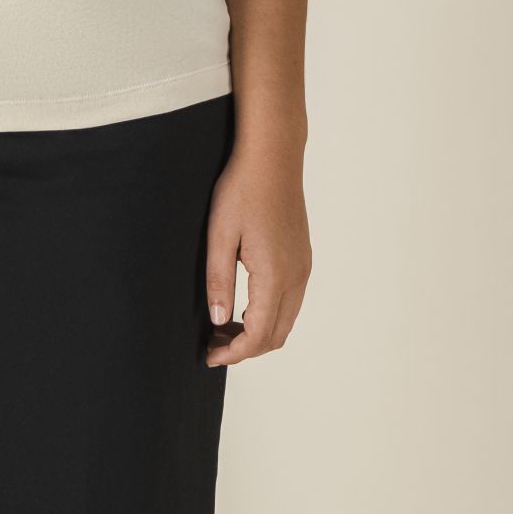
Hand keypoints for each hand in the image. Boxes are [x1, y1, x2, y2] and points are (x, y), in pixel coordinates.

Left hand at [204, 145, 311, 366]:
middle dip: (245, 348)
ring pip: (285, 320)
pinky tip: (243, 303)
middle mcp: (296, 276)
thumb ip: (218, 280)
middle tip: (212, 344)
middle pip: (276, 335)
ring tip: (223, 326)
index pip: (258, 334)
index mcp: (275, 275)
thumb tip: (219, 321)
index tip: (209, 356)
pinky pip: (290, 301)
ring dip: (258, 332)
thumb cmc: (242, 189)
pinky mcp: (303, 257)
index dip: (233, 353)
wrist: (273, 156)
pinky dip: (269, 314)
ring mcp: (303, 267)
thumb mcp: (220, 234)